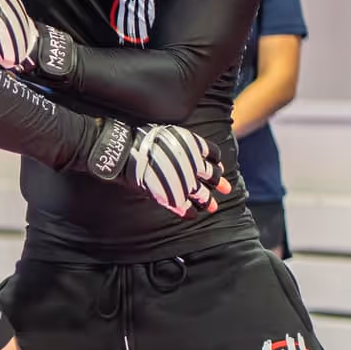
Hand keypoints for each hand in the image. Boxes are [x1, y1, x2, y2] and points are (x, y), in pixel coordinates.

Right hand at [85, 119, 231, 217]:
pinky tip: (192, 214)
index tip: (218, 167)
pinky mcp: (173, 196)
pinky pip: (187, 209)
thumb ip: (181, 145)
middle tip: (226, 189)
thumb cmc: (141, 140)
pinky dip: (191, 213)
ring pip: (203, 195)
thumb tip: (191, 152)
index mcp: (193, 146)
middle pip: (213, 176)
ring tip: (212, 207)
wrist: (125, 151)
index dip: (216, 162)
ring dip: (208, 202)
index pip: (214, 155)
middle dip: (219, 183)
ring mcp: (184, 181)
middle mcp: (193, 164)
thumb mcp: (168, 134)